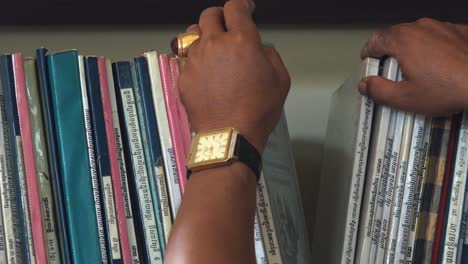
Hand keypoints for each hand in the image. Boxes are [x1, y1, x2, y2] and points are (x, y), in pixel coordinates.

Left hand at [178, 0, 289, 151]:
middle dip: (220, 17)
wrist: (229, 136)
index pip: (235, 7)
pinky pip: (185, 57)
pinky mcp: (184, 76)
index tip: (245, 8)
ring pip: (192, 34)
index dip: (242, 5)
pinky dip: (194, 58)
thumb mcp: (280, 80)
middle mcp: (215, 45)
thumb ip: (269, 55)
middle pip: (209, 15)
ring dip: (203, 35)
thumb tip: (259, 48)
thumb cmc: (255, 112)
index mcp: (241, 41)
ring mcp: (196, 60)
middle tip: (226, 25)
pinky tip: (203, 69)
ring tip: (211, 47)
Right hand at [359, 18, 467, 115]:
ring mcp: (441, 27)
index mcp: (403, 40)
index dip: (368, 54)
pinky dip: (432, 48)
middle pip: (394, 36)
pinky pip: (437, 37)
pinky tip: (437, 66)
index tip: (369, 64)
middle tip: (390, 72)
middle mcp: (420, 28)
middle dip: (388, 52)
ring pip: (416, 35)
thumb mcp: (405, 98)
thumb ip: (378, 90)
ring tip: (416, 71)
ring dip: (410, 49)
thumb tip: (365, 85)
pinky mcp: (459, 31)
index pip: (374, 40)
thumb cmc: (449, 88)